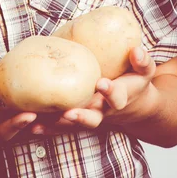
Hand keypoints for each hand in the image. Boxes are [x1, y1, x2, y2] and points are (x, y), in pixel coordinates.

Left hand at [30, 46, 156, 135]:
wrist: (134, 105)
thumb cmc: (135, 81)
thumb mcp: (144, 71)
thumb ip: (142, 61)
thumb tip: (136, 50)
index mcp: (120, 98)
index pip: (117, 97)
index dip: (110, 92)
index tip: (102, 83)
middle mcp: (104, 111)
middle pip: (93, 119)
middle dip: (81, 117)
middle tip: (69, 113)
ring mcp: (91, 117)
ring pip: (75, 126)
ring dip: (59, 125)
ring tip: (41, 122)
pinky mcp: (78, 120)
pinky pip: (62, 127)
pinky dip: (48, 128)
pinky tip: (32, 126)